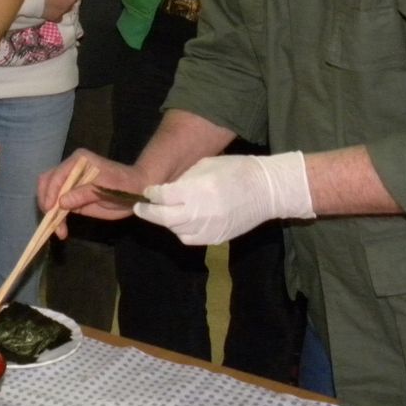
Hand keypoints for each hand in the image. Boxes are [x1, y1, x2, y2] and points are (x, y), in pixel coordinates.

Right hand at [37, 149, 144, 236]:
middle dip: (46, 202)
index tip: (50, 208)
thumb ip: (83, 194)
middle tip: (51, 221)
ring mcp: (70, 183)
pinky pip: (59, 206)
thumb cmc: (124, 186)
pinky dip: (57, 218)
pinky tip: (62, 230)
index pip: (57, 175)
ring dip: (50, 213)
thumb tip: (60, 203)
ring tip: (58, 230)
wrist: (137, 191)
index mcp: (78, 161)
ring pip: (50, 195)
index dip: (51, 191)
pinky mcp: (72, 196)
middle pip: (48, 182)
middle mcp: (70, 169)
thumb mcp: (105, 190)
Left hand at [135, 151, 314, 244]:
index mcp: (196, 190)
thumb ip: (182, 180)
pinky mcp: (217, 239)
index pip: (163, 197)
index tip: (147, 192)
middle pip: (164, 218)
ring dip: (166, 221)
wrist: (265, 190)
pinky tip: (183, 221)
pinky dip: (182, 231)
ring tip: (164, 212)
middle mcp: (200, 212)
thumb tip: (165, 190)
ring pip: (176, 230)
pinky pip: (190, 238)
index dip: (151, 194)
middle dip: (148, 212)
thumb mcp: (204, 166)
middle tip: (139, 207)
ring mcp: (209, 228)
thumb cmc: (234, 170)